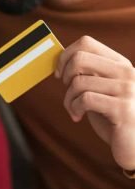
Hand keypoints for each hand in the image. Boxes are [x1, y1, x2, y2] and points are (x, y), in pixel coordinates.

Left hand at [55, 36, 134, 169]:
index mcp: (120, 64)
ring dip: (68, 99)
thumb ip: (88, 74)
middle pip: (79, 58)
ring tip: (74, 109)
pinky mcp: (122, 109)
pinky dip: (73, 108)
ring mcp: (127, 90)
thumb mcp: (101, 90)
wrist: (134, 145)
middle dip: (65, 75)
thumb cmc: (113, 117)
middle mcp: (127, 73)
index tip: (60, 73)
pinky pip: (84, 99)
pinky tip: (77, 116)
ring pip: (79, 82)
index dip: (65, 56)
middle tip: (68, 90)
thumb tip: (61, 58)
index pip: (86, 42)